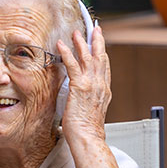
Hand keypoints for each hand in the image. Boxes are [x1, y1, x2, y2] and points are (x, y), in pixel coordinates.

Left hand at [55, 26, 111, 141]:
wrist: (88, 138)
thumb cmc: (87, 131)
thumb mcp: (90, 112)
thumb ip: (87, 101)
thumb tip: (80, 98)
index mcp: (104, 91)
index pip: (105, 68)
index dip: (102, 54)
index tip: (100, 45)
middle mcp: (100, 85)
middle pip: (101, 57)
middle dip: (98, 41)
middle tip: (95, 29)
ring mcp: (91, 85)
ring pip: (88, 58)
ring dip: (82, 43)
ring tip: (76, 33)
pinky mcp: (80, 87)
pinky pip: (73, 65)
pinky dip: (67, 53)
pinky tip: (61, 45)